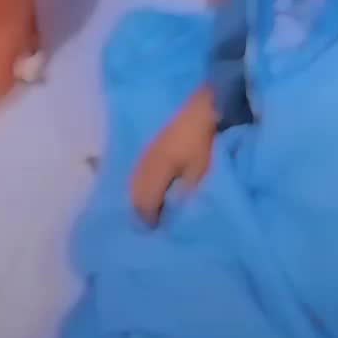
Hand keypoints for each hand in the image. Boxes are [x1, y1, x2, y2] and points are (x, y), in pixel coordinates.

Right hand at [130, 85, 216, 222]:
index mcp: (157, 169)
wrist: (202, 108)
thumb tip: (172, 208)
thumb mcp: (201, 170)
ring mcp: (147, 151)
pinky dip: (138, 183)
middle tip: (148, 224)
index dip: (148, 217)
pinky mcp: (151, 144)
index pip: (145, 200)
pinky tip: (145, 187)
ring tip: (146, 209)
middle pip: (134, 191)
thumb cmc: (204, 141)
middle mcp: (146, 161)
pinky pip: (137, 170)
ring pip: (133, 180)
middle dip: (138, 209)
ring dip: (136, 196)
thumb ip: (185, 191)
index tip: (154, 229)